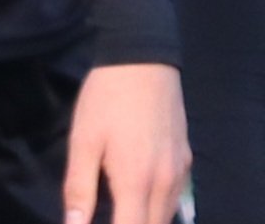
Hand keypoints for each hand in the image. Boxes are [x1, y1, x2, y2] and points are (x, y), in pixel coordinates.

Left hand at [62, 62, 185, 223]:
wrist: (144, 58)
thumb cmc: (106, 99)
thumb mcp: (83, 142)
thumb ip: (79, 190)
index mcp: (137, 181)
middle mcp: (165, 182)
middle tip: (111, 218)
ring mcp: (180, 171)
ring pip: (166, 218)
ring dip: (145, 223)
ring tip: (122, 214)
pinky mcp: (186, 159)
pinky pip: (175, 200)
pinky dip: (158, 212)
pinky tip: (139, 205)